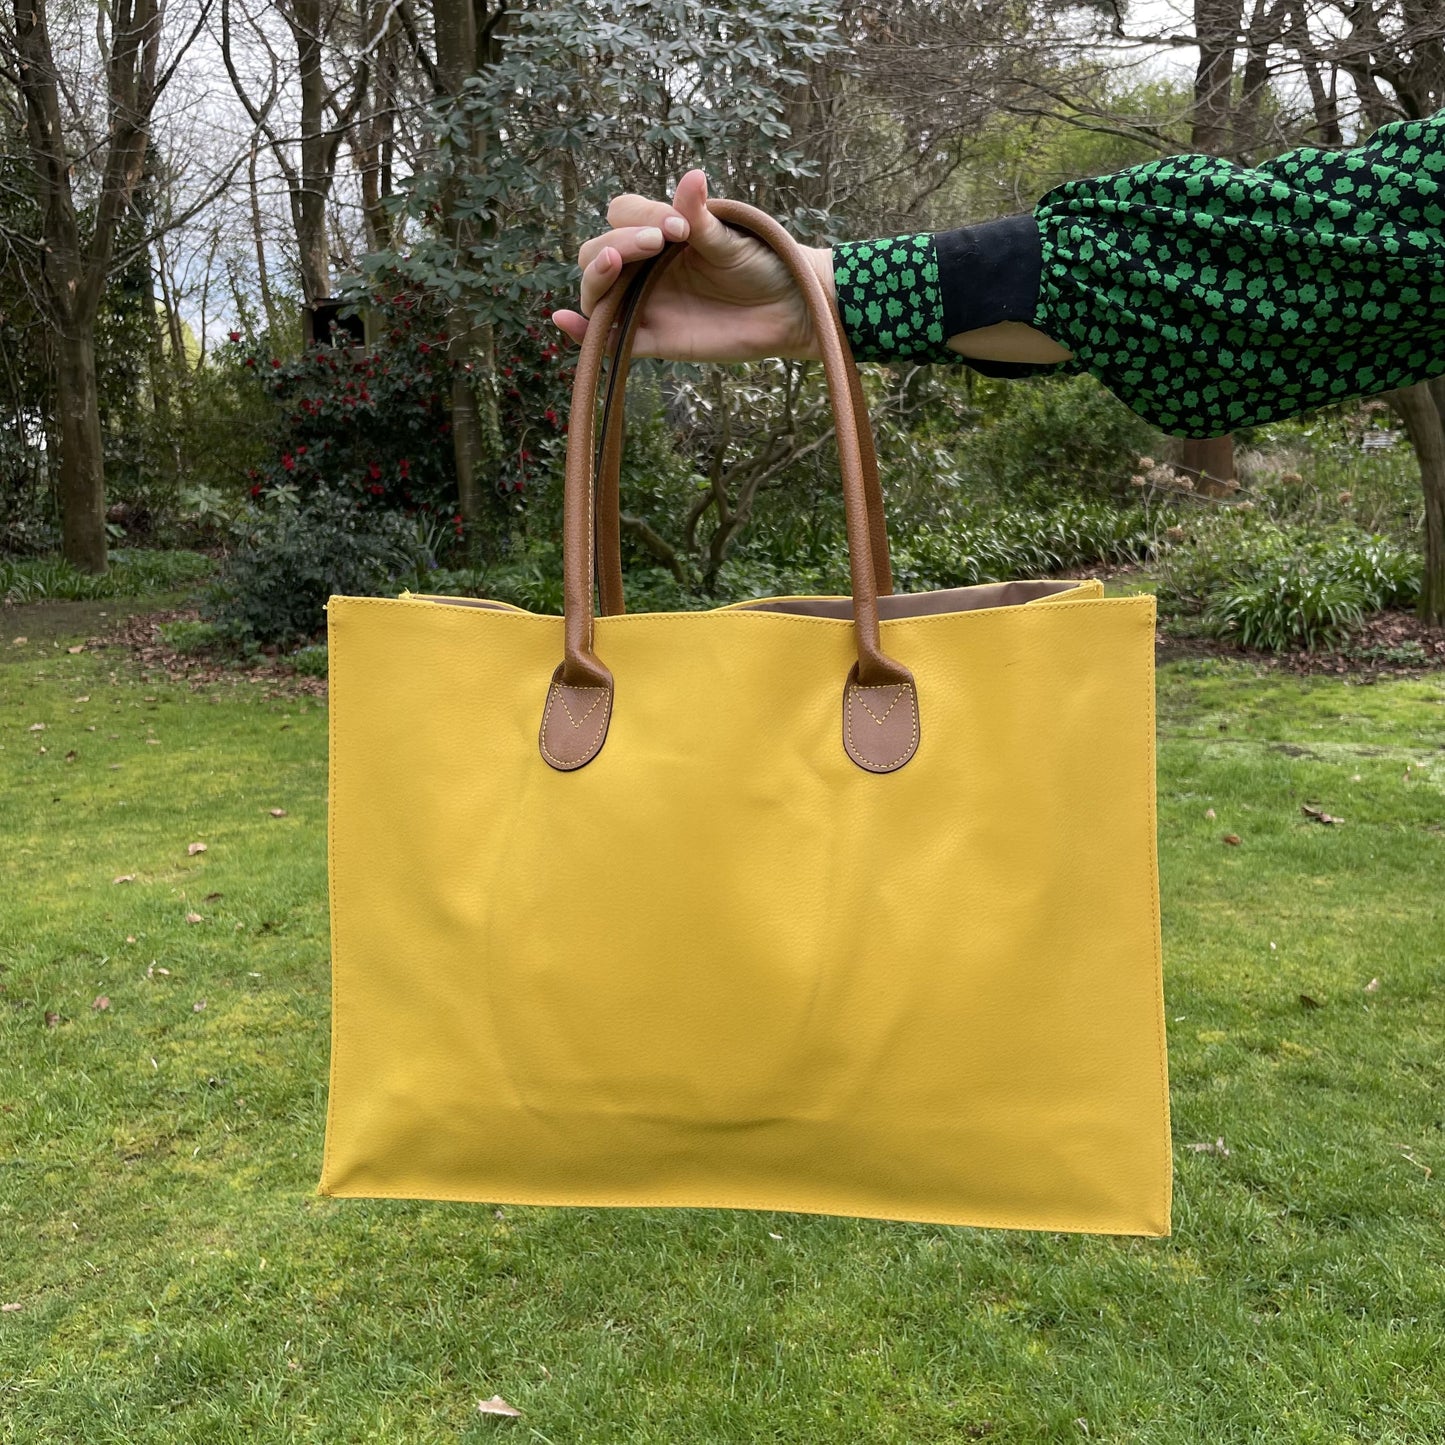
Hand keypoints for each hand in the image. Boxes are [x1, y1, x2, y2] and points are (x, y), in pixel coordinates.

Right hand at [550, 168, 833, 362]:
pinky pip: (609, 340)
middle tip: (657, 242)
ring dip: (596, 277)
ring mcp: (644, 304)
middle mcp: (644, 267)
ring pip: (597, 293)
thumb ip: (704, 218)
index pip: (623, 214)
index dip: (640, 216)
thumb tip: (692, 177)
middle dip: (617, 243)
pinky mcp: (652, 340)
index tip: (678, 226)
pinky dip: (582, 332)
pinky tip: (563, 319)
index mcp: (659, 232)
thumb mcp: (732, 237)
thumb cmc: (763, 262)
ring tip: (612, 262)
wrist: (791, 308)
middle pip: (597, 251)